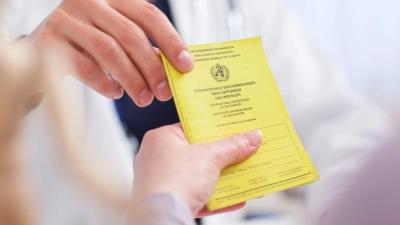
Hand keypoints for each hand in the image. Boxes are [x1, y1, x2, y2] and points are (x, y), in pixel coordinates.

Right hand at [23, 0, 193, 105]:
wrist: (41, 49)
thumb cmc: (87, 44)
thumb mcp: (116, 37)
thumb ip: (141, 47)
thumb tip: (175, 69)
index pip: (148, 15)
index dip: (170, 41)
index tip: (185, 65)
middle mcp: (89, 2)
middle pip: (130, 34)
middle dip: (152, 67)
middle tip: (164, 92)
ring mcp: (66, 19)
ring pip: (109, 51)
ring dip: (132, 79)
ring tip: (144, 98)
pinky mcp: (49, 41)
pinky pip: (84, 66)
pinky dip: (104, 83)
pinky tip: (115, 93)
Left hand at [132, 123, 261, 216]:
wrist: (160, 220)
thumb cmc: (172, 183)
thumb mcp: (209, 158)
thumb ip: (232, 147)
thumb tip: (250, 138)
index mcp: (162, 138)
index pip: (192, 128)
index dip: (215, 128)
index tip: (234, 129)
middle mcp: (159, 158)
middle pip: (200, 153)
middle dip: (224, 156)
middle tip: (244, 152)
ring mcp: (164, 181)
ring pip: (201, 177)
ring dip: (225, 178)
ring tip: (246, 175)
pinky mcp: (171, 202)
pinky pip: (198, 196)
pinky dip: (217, 197)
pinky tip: (237, 198)